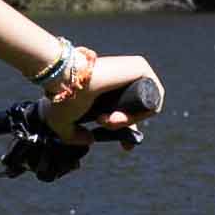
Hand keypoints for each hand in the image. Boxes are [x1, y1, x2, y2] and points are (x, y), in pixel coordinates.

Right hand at [40, 46, 159, 140]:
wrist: (64, 78)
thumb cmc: (61, 98)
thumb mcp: (63, 123)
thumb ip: (73, 136)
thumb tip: (90, 140)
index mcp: (108, 88)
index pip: (128, 109)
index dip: (129, 131)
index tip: (126, 148)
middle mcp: (122, 78)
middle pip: (138, 110)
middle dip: (126, 128)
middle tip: (106, 127)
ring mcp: (133, 71)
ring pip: (143, 108)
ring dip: (127, 122)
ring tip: (104, 120)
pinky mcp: (141, 67)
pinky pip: (153, 99)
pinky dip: (140, 114)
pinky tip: (119, 116)